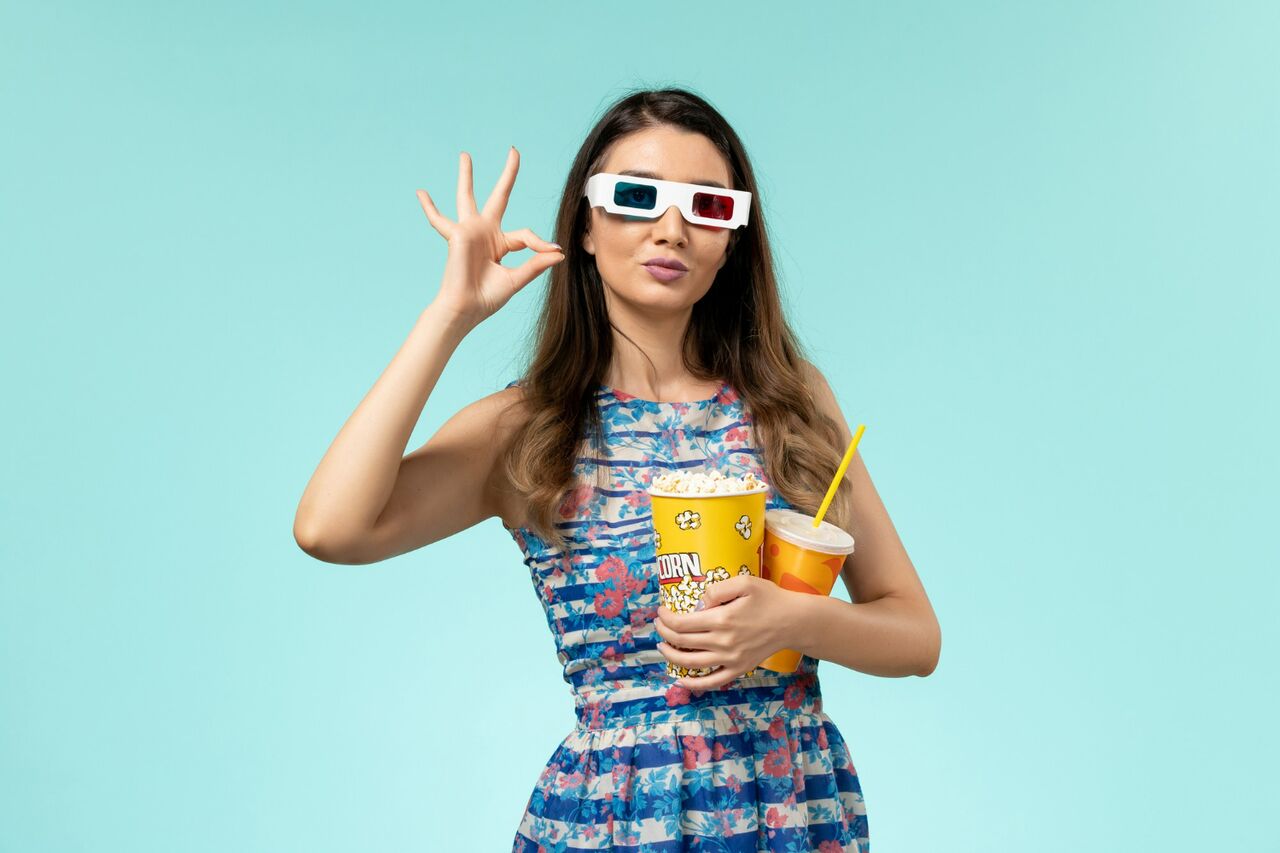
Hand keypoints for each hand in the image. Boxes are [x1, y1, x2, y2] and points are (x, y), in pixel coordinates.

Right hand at [415, 147, 563, 327]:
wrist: (466, 308)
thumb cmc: (487, 298)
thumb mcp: (516, 279)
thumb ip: (536, 263)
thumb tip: (560, 253)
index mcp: (499, 243)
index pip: (525, 234)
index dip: (540, 242)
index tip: (554, 250)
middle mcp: (484, 233)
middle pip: (498, 197)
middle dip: (507, 175)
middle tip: (513, 151)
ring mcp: (469, 231)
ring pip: (467, 197)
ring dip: (466, 176)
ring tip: (466, 156)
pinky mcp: (457, 234)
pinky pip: (439, 220)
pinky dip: (429, 208)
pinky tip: (420, 192)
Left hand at [653, 574, 801, 691]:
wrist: (793, 621)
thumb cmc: (769, 598)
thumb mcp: (745, 582)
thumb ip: (717, 589)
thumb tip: (699, 602)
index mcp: (722, 620)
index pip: (682, 624)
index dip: (666, 618)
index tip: (661, 611)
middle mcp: (723, 642)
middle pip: (682, 643)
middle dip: (664, 633)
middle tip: (659, 625)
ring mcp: (730, 659)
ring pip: (691, 664)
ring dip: (671, 656)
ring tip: (663, 647)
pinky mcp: (739, 669)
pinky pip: (712, 681)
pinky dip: (694, 683)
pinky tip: (681, 679)